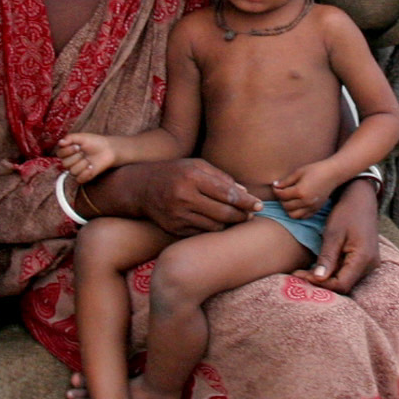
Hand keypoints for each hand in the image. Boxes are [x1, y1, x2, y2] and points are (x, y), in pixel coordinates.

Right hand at [56, 133, 115, 183]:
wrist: (108, 150)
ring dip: (82, 164)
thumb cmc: (94, 142)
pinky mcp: (84, 177)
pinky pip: (79, 179)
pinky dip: (86, 173)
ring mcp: (76, 170)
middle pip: (65, 164)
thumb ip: (70, 138)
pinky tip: (91, 167)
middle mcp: (70, 161)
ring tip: (89, 160)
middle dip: (76, 157)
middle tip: (84, 153)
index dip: (67, 151)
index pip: (59, 154)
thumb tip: (60, 142)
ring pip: (72, 171)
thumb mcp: (82, 137)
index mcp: (67, 151)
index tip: (78, 147)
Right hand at [100, 159, 256, 235]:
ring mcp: (178, 215)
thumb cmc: (174, 172)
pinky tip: (217, 223)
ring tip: (235, 218)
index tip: (259, 205)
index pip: (227, 193)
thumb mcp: (196, 166)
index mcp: (192, 176)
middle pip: (224, 213)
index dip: (246, 201)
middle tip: (250, 215)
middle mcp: (184, 196)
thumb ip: (221, 177)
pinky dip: (213, 228)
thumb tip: (244, 193)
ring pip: (215, 226)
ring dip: (229, 224)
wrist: (140, 188)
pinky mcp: (174, 229)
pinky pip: (202, 233)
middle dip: (241, 215)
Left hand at [271, 160, 346, 218]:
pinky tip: (297, 204)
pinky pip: (302, 216)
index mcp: (300, 191)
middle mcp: (306, 201)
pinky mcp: (316, 209)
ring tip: (289, 199)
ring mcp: (312, 207)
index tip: (276, 186)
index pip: (282, 195)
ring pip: (293, 215)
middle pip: (286, 206)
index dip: (276, 190)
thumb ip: (286, 181)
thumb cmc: (315, 170)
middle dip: (281, 199)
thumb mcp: (298, 172)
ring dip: (288, 208)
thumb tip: (275, 186)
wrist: (332, 174)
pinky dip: (297, 212)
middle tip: (282, 192)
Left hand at [293, 176, 378, 293]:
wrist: (361, 200)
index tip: (301, 275)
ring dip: (325, 278)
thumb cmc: (346, 213)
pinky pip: (348, 272)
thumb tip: (318, 279)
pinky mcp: (365, 261)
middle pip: (343, 285)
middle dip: (321, 282)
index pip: (341, 284)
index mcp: (363, 258)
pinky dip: (332, 272)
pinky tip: (318, 266)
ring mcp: (369, 264)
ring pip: (345, 280)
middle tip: (299, 274)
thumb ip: (327, 257)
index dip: (321, 284)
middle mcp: (370, 265)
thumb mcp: (333, 233)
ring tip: (305, 271)